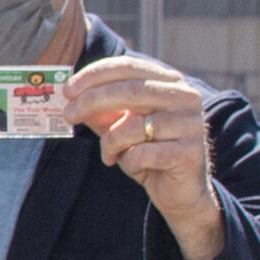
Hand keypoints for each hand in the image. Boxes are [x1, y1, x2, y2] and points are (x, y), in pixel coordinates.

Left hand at [64, 56, 223, 259]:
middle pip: (130, 90)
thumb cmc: (148, 154)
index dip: (95, 75)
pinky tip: (135, 167)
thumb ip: (101, 112)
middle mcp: (185, 97)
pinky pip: (143, 154)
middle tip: (68, 114)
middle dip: (92, 101)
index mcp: (169, 83)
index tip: (68, 89)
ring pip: (133, 126)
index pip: (129, 68)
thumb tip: (71, 98)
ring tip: (110, 154)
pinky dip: (129, 162)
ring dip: (110, 143)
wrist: (180, 191)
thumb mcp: (120, 129)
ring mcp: (190, 123)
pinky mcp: (189, 152)